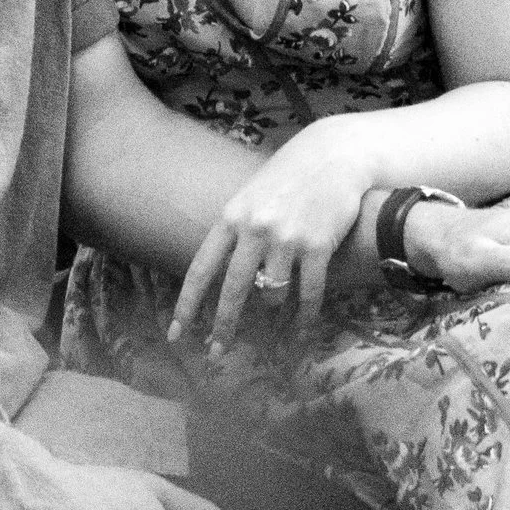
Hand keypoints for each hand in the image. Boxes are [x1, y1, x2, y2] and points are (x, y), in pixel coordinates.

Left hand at [172, 125, 376, 346]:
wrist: (334, 155)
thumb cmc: (289, 176)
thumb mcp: (251, 195)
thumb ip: (235, 230)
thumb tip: (219, 273)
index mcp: (232, 217)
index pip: (201, 268)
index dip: (186, 305)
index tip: (175, 334)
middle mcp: (255, 229)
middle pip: (232, 290)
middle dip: (223, 327)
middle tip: (216, 354)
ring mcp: (287, 238)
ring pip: (271, 295)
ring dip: (272, 311)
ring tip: (275, 321)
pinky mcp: (318, 246)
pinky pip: (307, 294)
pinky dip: (303, 318)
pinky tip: (300, 332)